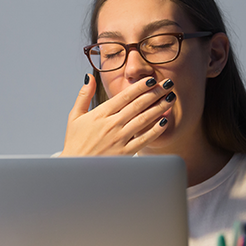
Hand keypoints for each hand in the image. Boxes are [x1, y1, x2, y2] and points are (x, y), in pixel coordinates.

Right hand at [59, 74, 175, 155]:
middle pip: (138, 105)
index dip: (140, 86)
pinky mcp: (125, 153)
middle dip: (155, 92)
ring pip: (143, 119)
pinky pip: (144, 139)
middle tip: (168, 84)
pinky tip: (165, 121)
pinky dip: (155, 130)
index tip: (152, 79)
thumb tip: (89, 77)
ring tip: (171, 98)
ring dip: (159, 107)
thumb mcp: (75, 116)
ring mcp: (119, 139)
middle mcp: (112, 125)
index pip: (125, 96)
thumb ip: (83, 95)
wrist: (74, 169)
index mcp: (100, 114)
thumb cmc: (75, 142)